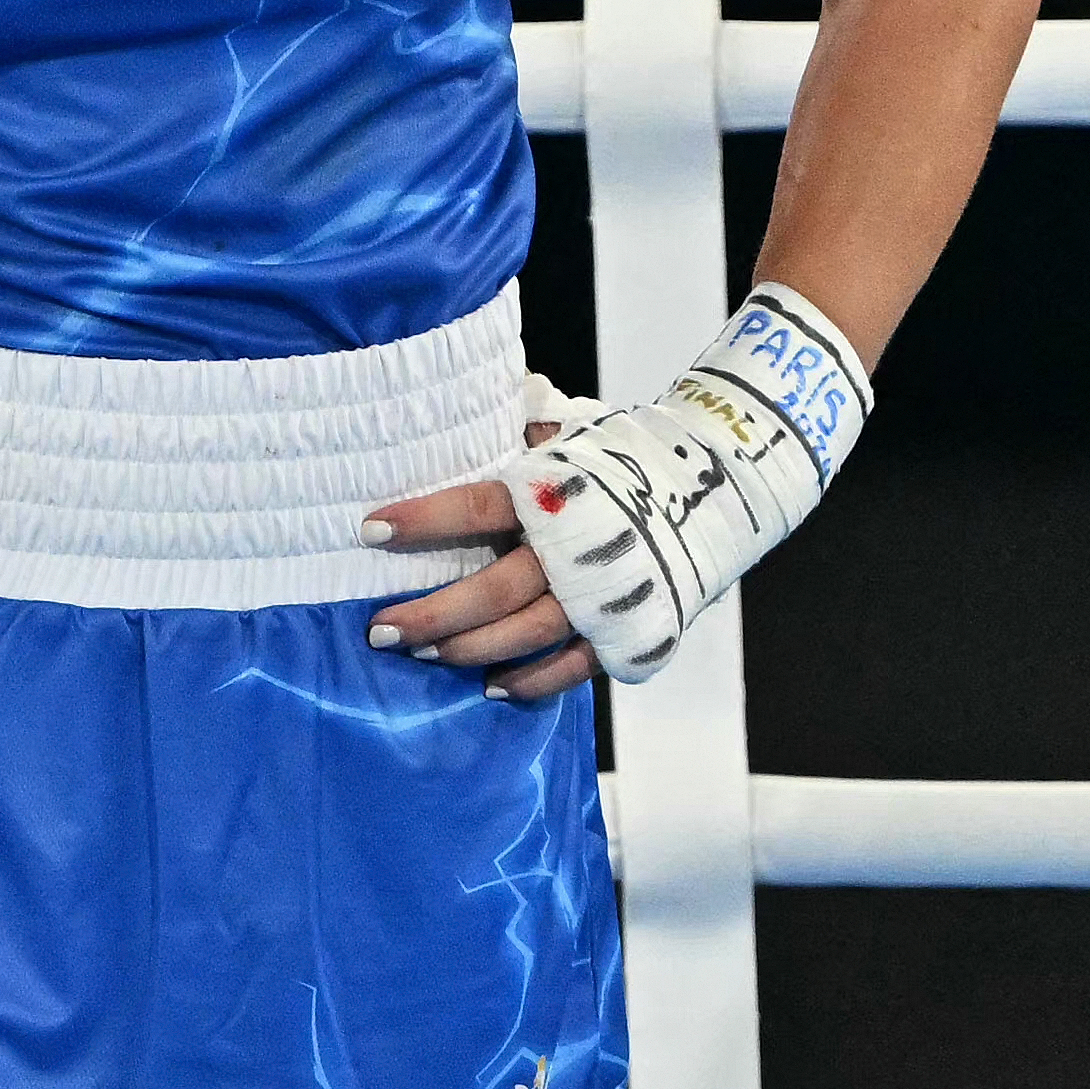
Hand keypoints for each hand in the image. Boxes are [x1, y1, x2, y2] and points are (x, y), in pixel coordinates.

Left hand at [404, 293, 869, 688]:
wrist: (722, 486)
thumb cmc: (621, 458)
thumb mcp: (564, 436)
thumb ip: (510, 438)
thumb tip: (442, 401)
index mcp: (557, 494)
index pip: (475, 507)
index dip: (421, 520)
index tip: (367, 529)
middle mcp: (581, 550)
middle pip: (492, 590)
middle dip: (430, 614)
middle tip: (380, 629)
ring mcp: (609, 597)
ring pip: (526, 635)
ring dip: (467, 650)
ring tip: (418, 653)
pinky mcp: (633, 632)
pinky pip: (574, 668)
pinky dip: (531, 682)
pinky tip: (490, 687)